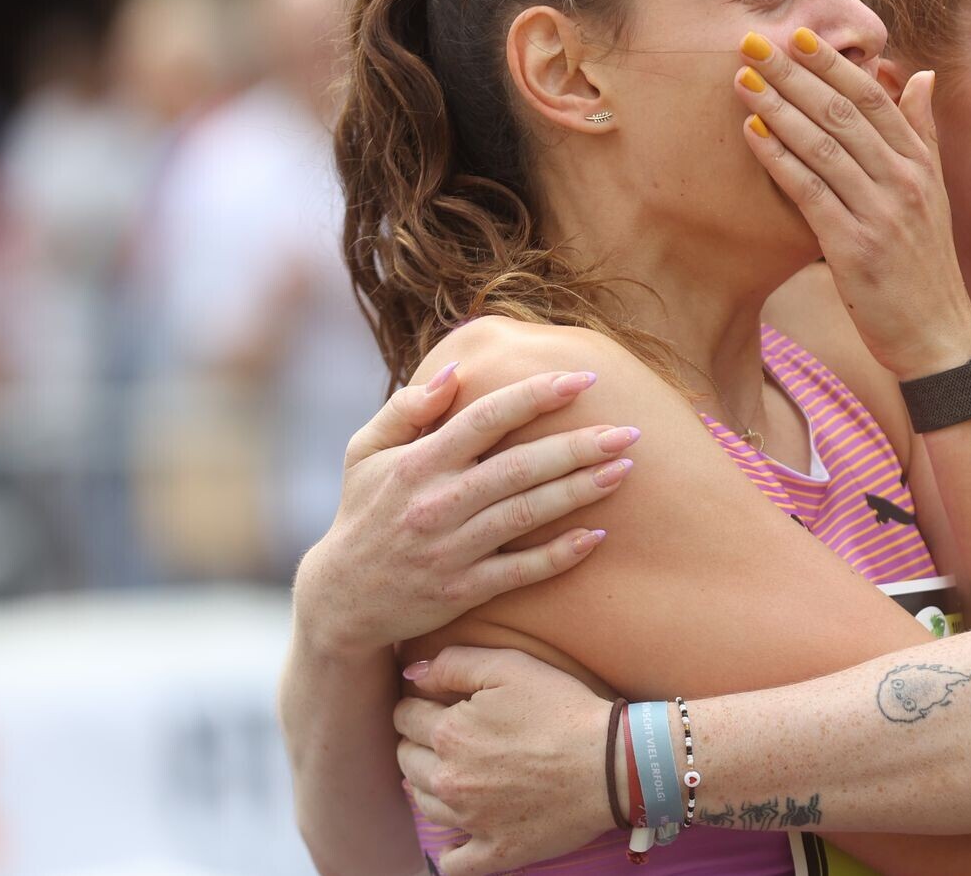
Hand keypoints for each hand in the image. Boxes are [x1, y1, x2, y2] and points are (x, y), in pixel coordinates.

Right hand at [292, 367, 640, 654]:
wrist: (341, 600)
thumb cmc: (362, 512)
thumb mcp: (363, 453)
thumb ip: (406, 408)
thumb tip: (456, 370)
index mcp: (417, 463)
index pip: (485, 418)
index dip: (536, 395)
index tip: (582, 379)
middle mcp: (436, 503)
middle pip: (520, 467)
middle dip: (579, 445)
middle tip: (628, 430)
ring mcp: (451, 551)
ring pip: (527, 514)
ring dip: (580, 491)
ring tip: (625, 469)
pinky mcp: (462, 592)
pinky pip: (521, 572)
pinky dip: (559, 555)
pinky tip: (596, 536)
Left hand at [396, 647, 614, 875]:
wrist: (613, 764)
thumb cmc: (565, 710)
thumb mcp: (512, 667)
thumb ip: (455, 663)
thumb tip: (413, 674)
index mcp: (448, 733)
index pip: (405, 716)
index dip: (417, 705)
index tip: (435, 704)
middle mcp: (448, 780)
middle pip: (407, 760)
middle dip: (418, 743)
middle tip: (449, 737)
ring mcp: (469, 821)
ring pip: (422, 804)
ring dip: (428, 786)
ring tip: (456, 773)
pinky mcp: (493, 851)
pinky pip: (453, 863)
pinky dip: (451, 851)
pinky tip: (460, 834)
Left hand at [736, 28, 970, 378]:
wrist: (939, 336)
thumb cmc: (926, 266)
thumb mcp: (934, 194)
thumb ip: (923, 134)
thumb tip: (922, 77)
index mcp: (920, 164)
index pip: (874, 98)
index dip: (833, 64)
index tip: (798, 35)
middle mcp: (903, 180)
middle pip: (842, 112)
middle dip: (794, 74)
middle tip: (753, 43)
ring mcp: (880, 212)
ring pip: (823, 145)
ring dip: (778, 108)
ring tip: (742, 80)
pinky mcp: (855, 247)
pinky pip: (810, 191)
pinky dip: (779, 159)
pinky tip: (751, 134)